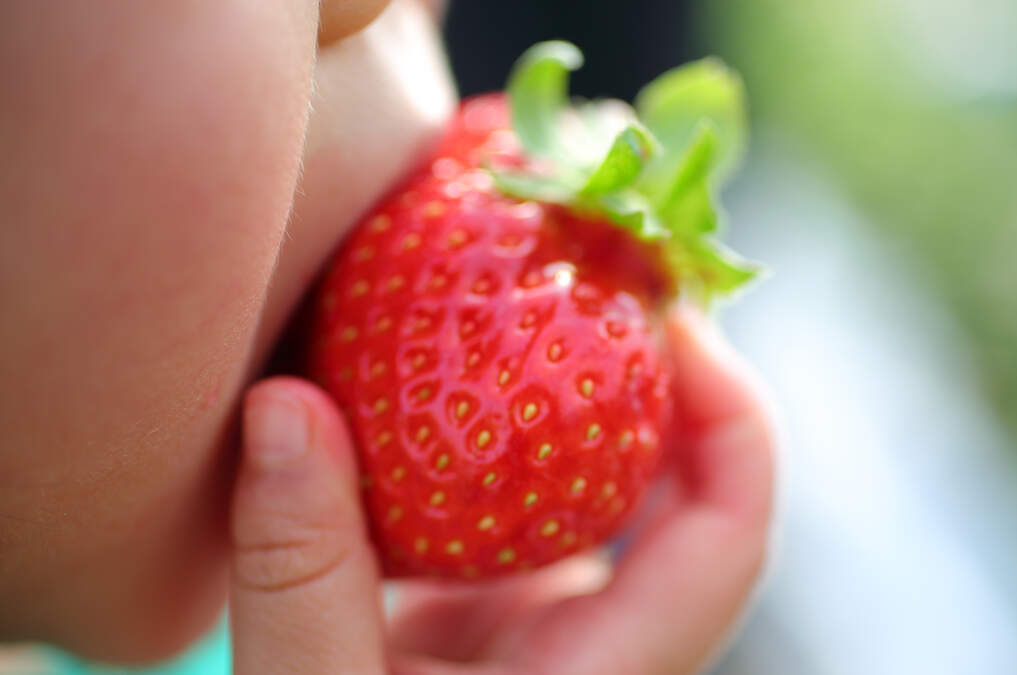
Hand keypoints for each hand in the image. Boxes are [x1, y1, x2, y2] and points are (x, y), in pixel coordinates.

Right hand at [229, 308, 775, 673]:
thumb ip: (297, 576)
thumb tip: (282, 405)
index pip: (731, 530)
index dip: (732, 408)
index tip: (669, 313)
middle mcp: (599, 648)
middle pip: (683, 488)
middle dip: (656, 370)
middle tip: (595, 266)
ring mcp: (543, 632)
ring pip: (592, 490)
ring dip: (566, 390)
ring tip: (519, 292)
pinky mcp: (482, 621)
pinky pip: (510, 503)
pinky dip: (483, 431)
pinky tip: (426, 373)